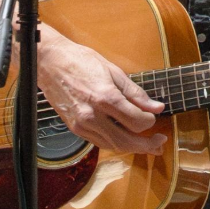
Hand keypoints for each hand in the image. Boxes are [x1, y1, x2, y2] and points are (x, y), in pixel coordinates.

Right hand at [38, 29, 166, 154]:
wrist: (50, 62)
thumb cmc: (81, 61)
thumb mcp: (113, 71)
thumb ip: (136, 93)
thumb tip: (156, 107)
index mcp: (105, 98)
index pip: (136, 122)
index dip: (150, 122)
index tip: (154, 116)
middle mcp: (92, 115)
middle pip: (126, 142)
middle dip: (146, 145)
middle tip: (159, 143)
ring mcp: (82, 124)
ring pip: (112, 146)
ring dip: (131, 147)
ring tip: (147, 145)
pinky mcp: (74, 128)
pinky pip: (99, 142)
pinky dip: (115, 142)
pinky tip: (124, 137)